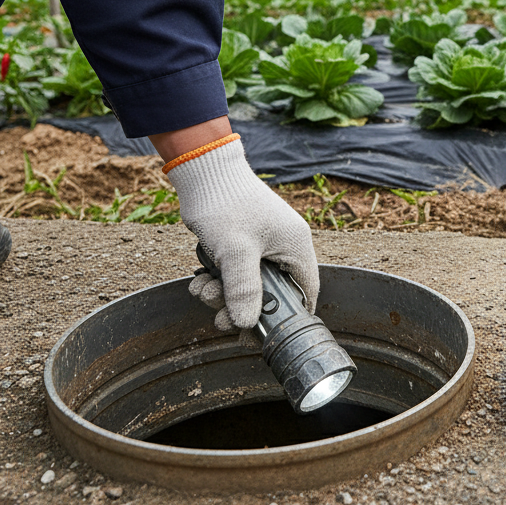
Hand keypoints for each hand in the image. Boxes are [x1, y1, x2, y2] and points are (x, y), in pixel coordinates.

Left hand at [165, 136, 317, 330]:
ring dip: (225, 295)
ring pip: (250, 285)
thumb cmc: (226, 203)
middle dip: (243, 307)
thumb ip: (243, 290)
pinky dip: (218, 281)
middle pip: (272, 294)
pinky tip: (201, 280)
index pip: (304, 292)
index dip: (287, 317)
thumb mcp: (235, 251)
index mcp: (296, 246)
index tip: (261, 334)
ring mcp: (264, 244)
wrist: (202, 170)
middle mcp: (285, 246)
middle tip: (221, 317)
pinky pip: (236, 273)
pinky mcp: (244, 242)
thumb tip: (246, 324)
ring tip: (204, 291)